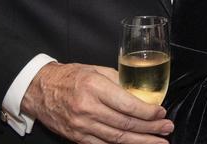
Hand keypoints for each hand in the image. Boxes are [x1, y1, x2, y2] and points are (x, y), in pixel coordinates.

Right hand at [21, 62, 171, 143]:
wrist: (39, 90)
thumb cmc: (70, 76)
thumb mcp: (96, 70)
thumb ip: (119, 82)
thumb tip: (141, 94)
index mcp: (95, 88)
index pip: (127, 105)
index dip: (148, 112)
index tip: (161, 112)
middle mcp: (88, 109)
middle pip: (125, 124)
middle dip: (150, 129)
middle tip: (167, 128)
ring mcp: (81, 126)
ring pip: (116, 138)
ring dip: (140, 141)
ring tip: (158, 142)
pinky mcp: (76, 137)